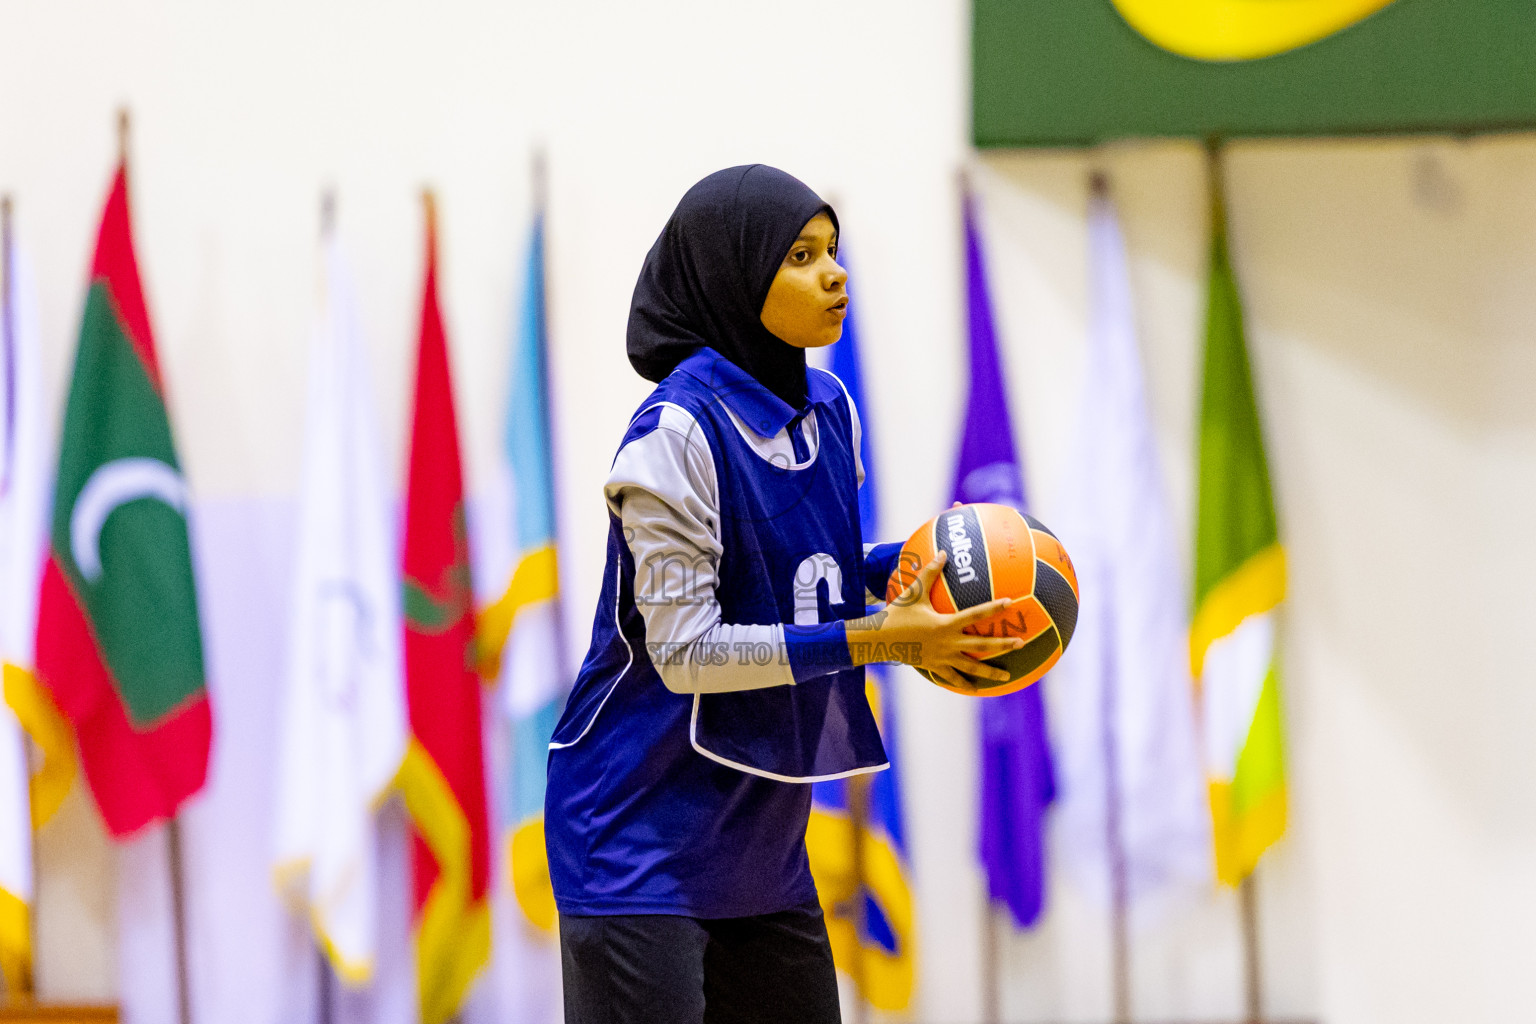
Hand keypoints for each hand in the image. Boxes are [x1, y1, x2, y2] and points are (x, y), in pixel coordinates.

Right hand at [847, 550, 1022, 690]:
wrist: (880, 640)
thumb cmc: (897, 614)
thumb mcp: (913, 593)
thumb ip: (929, 573)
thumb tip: (942, 552)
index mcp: (946, 624)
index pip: (975, 614)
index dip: (993, 608)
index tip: (1010, 603)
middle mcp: (948, 643)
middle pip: (981, 645)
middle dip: (1003, 644)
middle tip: (1021, 643)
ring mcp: (943, 658)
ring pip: (971, 668)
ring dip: (990, 673)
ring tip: (1007, 677)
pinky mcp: (935, 667)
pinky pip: (953, 678)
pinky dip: (964, 684)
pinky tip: (975, 689)